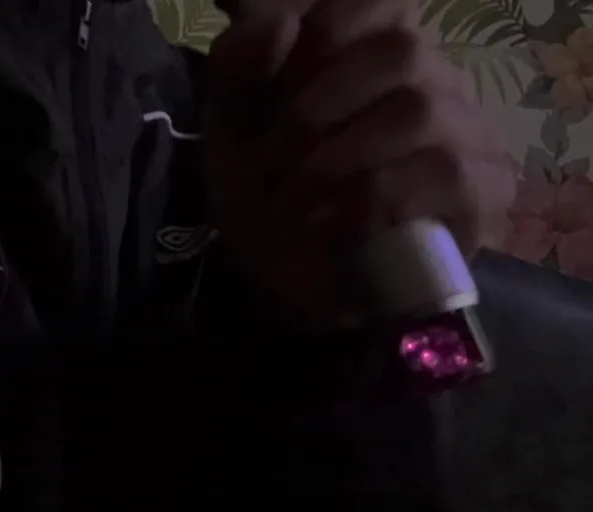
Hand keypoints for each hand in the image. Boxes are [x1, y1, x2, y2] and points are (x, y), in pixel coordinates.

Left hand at [202, 0, 515, 326]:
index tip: (273, 95)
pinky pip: (446, 173)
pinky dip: (373, 198)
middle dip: (316, 111)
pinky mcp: (485, 195)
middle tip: (268, 166)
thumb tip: (282, 23)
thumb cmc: (262, 190)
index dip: (323, 37)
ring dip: (337, 160)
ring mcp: (470, 136)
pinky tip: (330, 224)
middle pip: (402, 51)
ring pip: (421, 110)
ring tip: (292, 204)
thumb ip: (240, 62)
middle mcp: (436, 81)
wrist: (277, 280)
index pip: (379, 2)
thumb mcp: (231, 122)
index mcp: (376, 52)